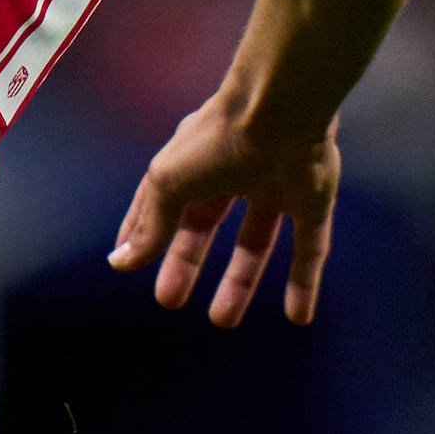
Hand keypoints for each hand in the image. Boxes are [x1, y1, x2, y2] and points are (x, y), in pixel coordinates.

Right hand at [109, 95, 340, 327]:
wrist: (280, 112)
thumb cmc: (215, 141)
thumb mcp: (168, 185)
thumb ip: (150, 225)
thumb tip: (120, 262)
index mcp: (195, 161)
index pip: (165, 203)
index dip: (147, 233)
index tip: (129, 262)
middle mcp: (233, 172)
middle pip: (208, 226)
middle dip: (188, 263)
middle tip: (170, 300)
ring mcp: (275, 186)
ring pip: (257, 241)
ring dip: (241, 282)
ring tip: (222, 321)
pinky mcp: (314, 201)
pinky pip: (310, 246)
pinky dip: (305, 282)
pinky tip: (299, 318)